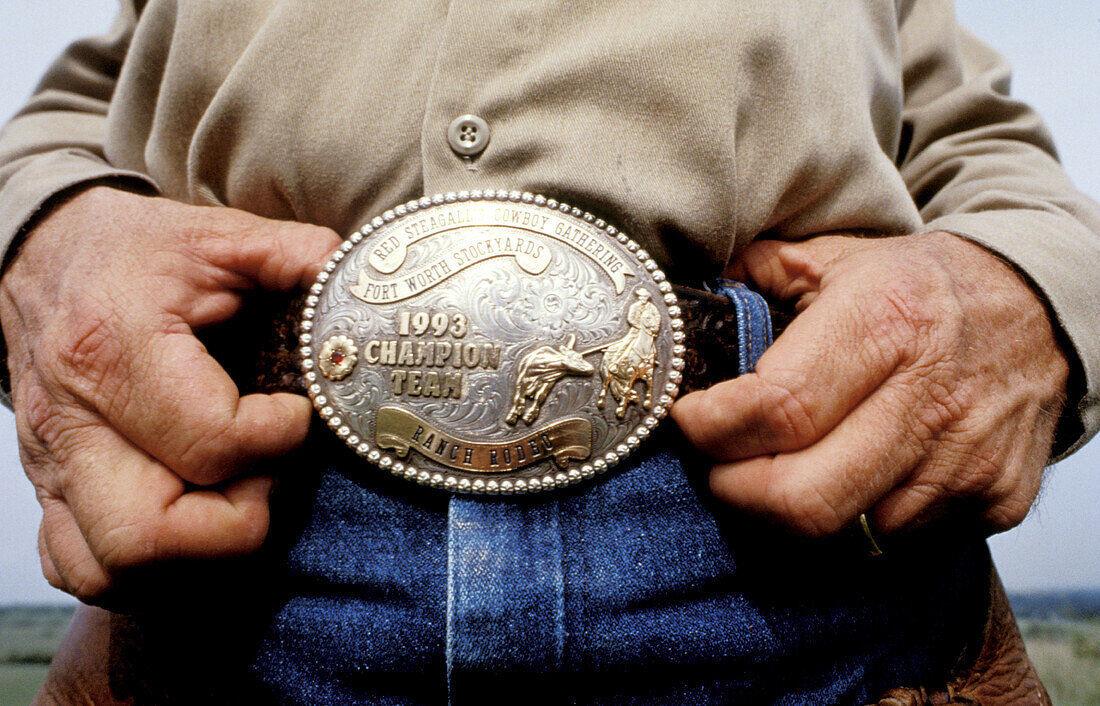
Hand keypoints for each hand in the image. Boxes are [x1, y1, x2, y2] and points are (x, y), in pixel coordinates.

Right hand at [0, 186, 340, 601]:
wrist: (42, 254)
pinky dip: (142, 568)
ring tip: (232, 495)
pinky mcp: (47, 490)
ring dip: (191, 552)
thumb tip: (360, 280)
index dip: (279, 436)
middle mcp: (72, 421)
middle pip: (147, 535)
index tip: (297, 411)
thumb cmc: (133, 250)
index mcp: (115, 350)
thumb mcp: (217, 235)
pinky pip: (80, 567)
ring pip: (110, 570)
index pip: (211, 442)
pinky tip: (186, 520)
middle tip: (267, 472)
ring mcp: (52, 465)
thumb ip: (295, 256)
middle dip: (235, 520)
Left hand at [672, 232, 1068, 538]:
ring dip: (794, 510)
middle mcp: (928, 396)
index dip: (713, 427)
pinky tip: (852, 476)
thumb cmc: (922, 285)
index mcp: (883, 321)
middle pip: (802, 496)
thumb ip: (759, 273)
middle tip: (718, 467)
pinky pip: (899, 539)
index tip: (689, 419)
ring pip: (846, 530)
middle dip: (737, 491)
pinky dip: (860, 519)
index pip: (777, 407)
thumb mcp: (840, 256)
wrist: (1044, 310)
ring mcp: (967, 458)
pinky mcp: (997, 499)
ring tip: (781, 469)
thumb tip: (689, 304)